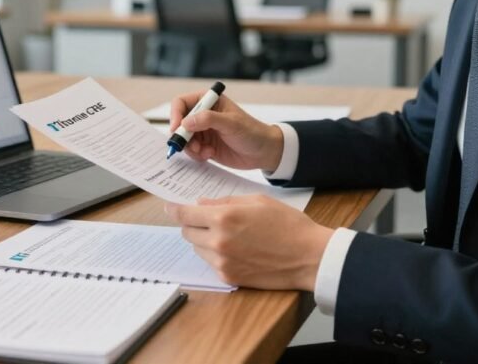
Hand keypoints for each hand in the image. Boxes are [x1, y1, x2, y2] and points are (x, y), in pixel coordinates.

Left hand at [165, 195, 333, 290]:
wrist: (308, 256)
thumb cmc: (287, 224)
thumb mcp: (257, 201)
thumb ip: (225, 202)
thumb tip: (202, 204)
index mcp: (224, 218)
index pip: (185, 214)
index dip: (174, 210)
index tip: (169, 207)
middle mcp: (218, 241)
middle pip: (187, 232)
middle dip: (193, 224)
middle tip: (207, 219)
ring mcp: (222, 262)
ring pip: (198, 248)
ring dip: (204, 240)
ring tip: (228, 234)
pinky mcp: (229, 277)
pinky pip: (210, 263)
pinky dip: (215, 254)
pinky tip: (235, 248)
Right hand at [169, 92, 283, 170]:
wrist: (264, 152)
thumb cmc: (252, 132)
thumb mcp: (231, 123)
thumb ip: (208, 120)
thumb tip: (186, 121)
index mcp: (209, 101)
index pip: (182, 103)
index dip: (175, 114)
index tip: (177, 128)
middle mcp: (203, 115)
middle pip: (179, 122)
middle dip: (182, 135)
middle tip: (189, 146)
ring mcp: (203, 131)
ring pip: (184, 139)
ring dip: (190, 147)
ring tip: (204, 151)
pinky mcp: (205, 146)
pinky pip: (191, 150)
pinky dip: (197, 154)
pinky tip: (209, 154)